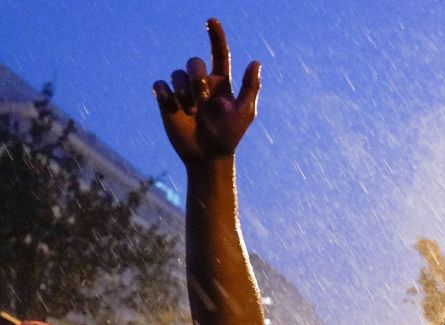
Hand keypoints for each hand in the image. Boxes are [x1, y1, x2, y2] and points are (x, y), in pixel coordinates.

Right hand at [153, 19, 260, 164]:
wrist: (209, 156)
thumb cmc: (230, 136)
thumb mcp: (245, 113)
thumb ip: (250, 87)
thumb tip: (256, 61)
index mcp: (221, 82)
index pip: (219, 53)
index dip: (216, 36)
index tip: (212, 20)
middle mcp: (201, 83)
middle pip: (194, 62)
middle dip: (197, 77)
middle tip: (203, 98)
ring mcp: (183, 91)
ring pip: (176, 73)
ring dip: (184, 91)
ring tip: (191, 111)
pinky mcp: (166, 100)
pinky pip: (160, 84)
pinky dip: (165, 93)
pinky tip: (173, 107)